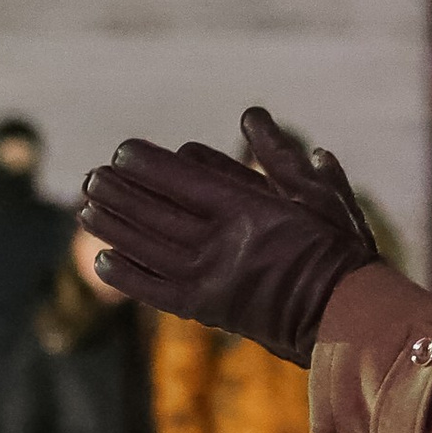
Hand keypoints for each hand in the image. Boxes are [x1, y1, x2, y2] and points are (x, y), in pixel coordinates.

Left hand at [80, 108, 378, 365]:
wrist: (345, 317)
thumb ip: (279, 155)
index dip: (143, 163)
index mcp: (247, 208)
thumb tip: (252, 115)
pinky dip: (125, 275)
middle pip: (152, 210)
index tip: (123, 151)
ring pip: (144, 247)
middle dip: (117, 191)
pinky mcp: (205, 310)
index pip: (178, 178)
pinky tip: (103, 260)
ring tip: (85, 210)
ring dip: (111, 227)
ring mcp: (209, 279)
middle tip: (92, 176)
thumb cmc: (336, 249)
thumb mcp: (317, 194)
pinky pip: (153, 291)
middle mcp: (220, 242)